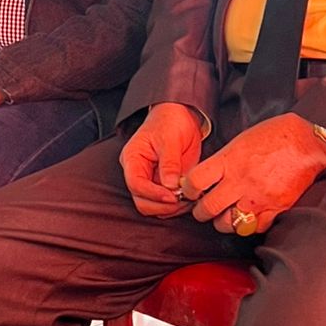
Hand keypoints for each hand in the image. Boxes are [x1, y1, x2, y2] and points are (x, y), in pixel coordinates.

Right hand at [119, 102, 204, 217]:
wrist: (181, 116)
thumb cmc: (170, 121)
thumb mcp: (170, 138)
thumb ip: (169, 163)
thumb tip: (170, 185)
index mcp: (133, 159)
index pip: (136, 184)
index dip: (153, 194)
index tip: (172, 196)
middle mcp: (139, 173)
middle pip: (142, 202)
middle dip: (163, 206)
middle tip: (184, 199)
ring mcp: (152, 181)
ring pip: (155, 207)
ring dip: (173, 208)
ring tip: (191, 197)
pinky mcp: (165, 186)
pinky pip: (168, 204)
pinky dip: (179, 206)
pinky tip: (192, 197)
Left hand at [181, 114, 325, 235]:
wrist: (309, 141)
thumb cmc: (275, 135)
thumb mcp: (240, 140)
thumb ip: (222, 161)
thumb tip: (205, 178)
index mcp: (230, 160)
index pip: (195, 182)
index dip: (188, 189)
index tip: (190, 191)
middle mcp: (241, 181)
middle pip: (208, 208)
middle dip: (201, 212)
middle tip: (203, 208)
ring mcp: (259, 197)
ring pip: (229, 224)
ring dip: (223, 222)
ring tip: (225, 215)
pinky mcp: (277, 208)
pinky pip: (255, 228)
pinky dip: (249, 226)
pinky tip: (249, 216)